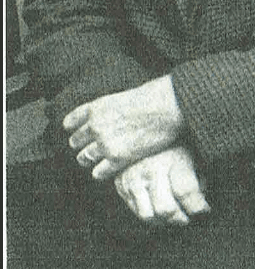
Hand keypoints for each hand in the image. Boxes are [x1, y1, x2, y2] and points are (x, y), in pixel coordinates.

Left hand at [64, 76, 183, 179]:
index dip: (74, 129)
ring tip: (98, 161)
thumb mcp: (123, 96)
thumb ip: (108, 110)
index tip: (78, 132)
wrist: (171, 106)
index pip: (70, 122)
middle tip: (90, 149)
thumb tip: (106, 120)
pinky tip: (108, 169)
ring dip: (90, 160)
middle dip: (82, 145)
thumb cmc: (154, 97)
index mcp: (95, 108)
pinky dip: (102, 172)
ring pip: (84, 158)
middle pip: (75, 142)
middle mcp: (95, 126)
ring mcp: (105, 143)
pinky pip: (98, 172)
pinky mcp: (118, 158)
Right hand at [112, 145, 209, 226]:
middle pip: (166, 210)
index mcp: (174, 160)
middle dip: (181, 219)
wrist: (138, 127)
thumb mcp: (193, 153)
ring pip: (148, 216)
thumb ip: (200, 176)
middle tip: (188, 217)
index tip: (205, 209)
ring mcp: (133, 179)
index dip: (199, 208)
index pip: (187, 193)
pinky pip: (135, 210)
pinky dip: (150, 215)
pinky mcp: (121, 185)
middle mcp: (151, 171)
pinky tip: (159, 208)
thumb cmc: (174, 142)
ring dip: (164, 222)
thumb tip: (201, 199)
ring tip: (174, 215)